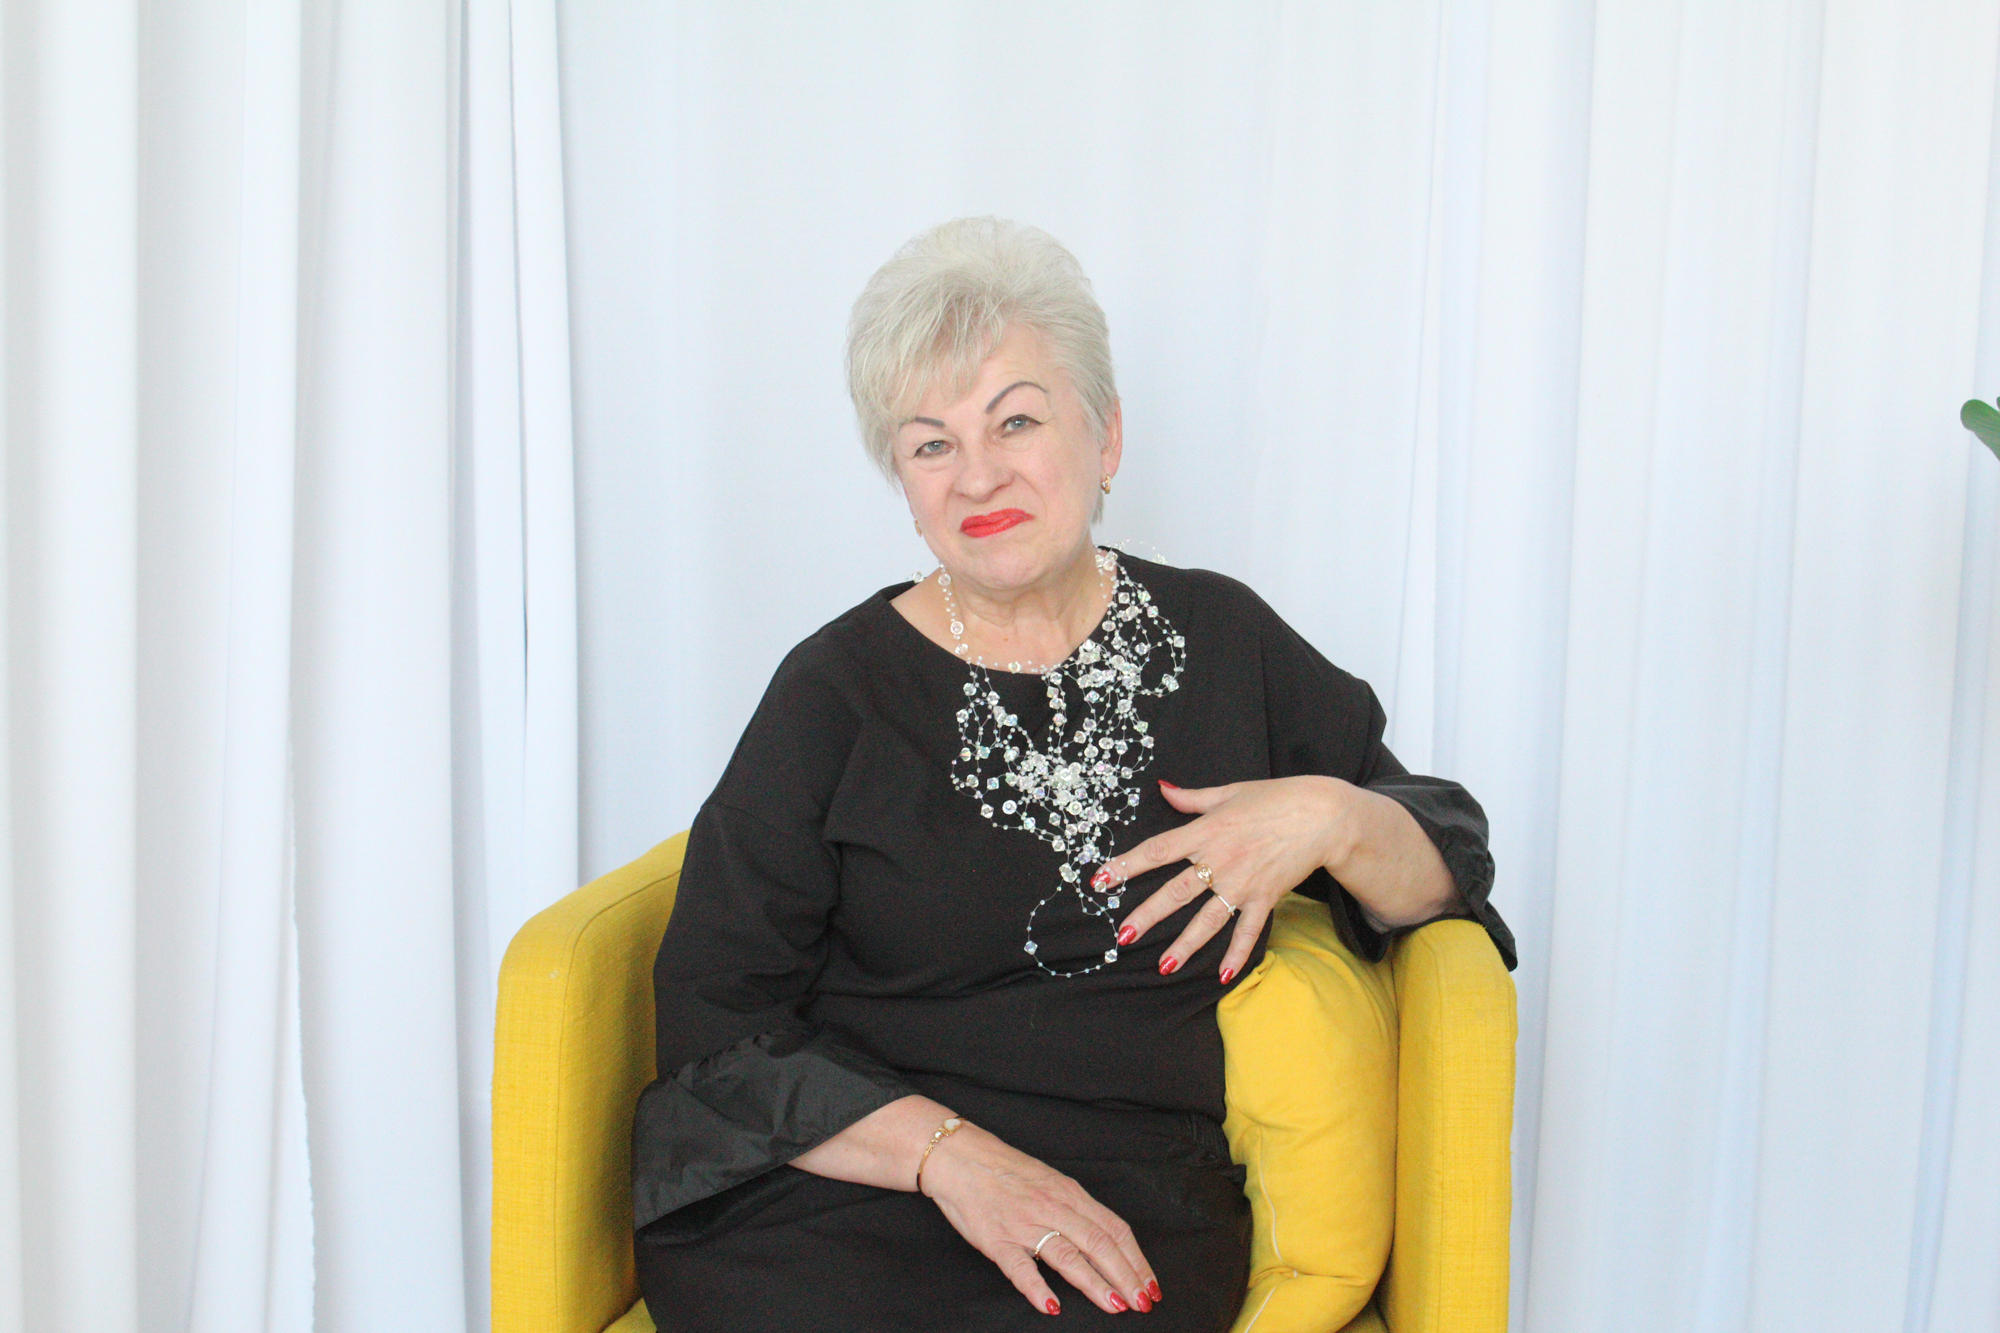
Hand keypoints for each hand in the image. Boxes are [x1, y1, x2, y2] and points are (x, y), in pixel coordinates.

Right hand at [920, 1122, 1161, 1315]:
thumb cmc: (1007, 1171)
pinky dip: (1037, 1288)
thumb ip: (1076, 1210)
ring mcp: (1025, 1225)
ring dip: (1095, 1284)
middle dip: (1126, 1276)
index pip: (1114, 1229)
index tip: (1150, 1285)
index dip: (1136, 1259)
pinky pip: (1020, 1267)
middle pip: (1099, 1244)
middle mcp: (1053, 1208)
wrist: (961, 1157)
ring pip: (1068, 1256)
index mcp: (1070, 1194)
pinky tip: (1052, 1306)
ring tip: (1115, 1306)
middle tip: (1142, 1303)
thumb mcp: (1050, 1182)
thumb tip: (1107, 1240)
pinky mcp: (997, 1240)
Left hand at [1097, 776, 1348, 983]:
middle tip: (1123, 937)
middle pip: (1175, 892)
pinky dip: (1236, 955)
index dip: (1126, 865)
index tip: (1100, 880)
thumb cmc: (1275, 798)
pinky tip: (1221, 977)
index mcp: (1206, 831)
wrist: (1323, 815)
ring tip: (1164, 966)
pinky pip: (1248, 931)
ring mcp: (1243, 883)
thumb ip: (1192, 798)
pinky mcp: (1266, 897)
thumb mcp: (1229, 792)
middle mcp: (1220, 860)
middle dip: (1146, 915)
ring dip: (1185, 945)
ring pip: (1207, 919)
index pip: (1156, 851)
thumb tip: (1163, 789)